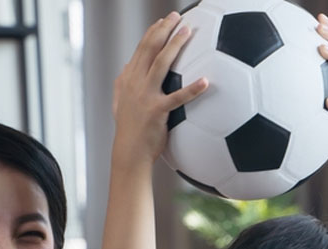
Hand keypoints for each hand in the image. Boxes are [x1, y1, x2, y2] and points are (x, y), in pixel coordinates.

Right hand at [111, 12, 207, 162]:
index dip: (153, 32)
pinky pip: (178, 98)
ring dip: (174, 46)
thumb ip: (124, 83)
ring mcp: (145, 96)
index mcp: (129, 79)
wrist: (129, 153)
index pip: (141, 49)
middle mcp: (135, 83)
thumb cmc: (130, 130)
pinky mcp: (157, 111)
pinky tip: (206, 81)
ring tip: (188, 32)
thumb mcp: (121, 102)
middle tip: (177, 16)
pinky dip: (192, 89)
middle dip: (163, 30)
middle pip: (149, 49)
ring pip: (160, 64)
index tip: (164, 20)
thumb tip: (127, 66)